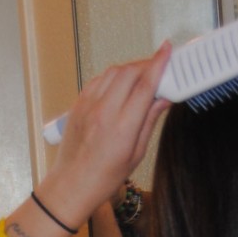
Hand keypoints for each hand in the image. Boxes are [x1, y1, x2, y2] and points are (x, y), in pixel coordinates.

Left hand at [47, 46, 170, 228]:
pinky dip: (113, 77)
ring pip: (114, 71)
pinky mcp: (78, 104)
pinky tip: (120, 86)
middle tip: (157, 69)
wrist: (70, 186)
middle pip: (130, 72)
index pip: (145, 86)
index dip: (159, 64)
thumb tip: (164, 98)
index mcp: (122, 128)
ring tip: (140, 78)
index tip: (167, 50)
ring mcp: (88, 106)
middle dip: (146, 65)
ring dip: (130, 69)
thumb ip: (149, 122)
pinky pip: (99, 79)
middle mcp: (104, 113)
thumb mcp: (135, 155)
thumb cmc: (103, 178)